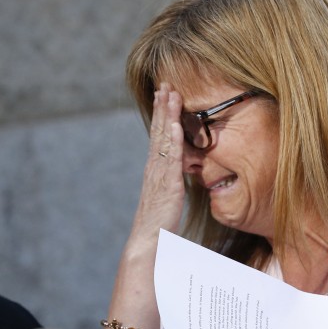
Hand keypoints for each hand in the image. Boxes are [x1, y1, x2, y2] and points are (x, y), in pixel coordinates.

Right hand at [127, 84, 186, 246]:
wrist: (148, 244)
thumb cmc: (158, 226)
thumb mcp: (167, 200)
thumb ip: (172, 185)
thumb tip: (179, 178)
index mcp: (155, 172)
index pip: (158, 138)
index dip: (160, 116)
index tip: (163, 96)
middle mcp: (154, 169)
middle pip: (157, 132)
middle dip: (161, 107)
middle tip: (165, 84)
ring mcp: (159, 176)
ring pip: (162, 139)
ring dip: (165, 115)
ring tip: (169, 93)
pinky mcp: (167, 186)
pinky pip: (170, 159)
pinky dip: (171, 140)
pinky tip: (173, 124)